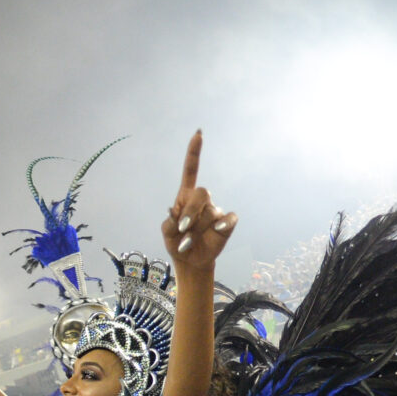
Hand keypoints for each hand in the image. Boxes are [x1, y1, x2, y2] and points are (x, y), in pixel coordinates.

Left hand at [161, 131, 236, 271]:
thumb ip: (168, 224)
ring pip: (211, 212)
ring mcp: (215, 212)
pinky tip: (218, 229)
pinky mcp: (226, 224)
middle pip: (202, 193)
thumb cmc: (177, 242)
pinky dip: (223, 223)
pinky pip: (229, 218)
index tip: (198, 134)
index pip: (191, 170)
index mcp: (186, 197)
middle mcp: (202, 201)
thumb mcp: (167, 234)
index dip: (194, 153)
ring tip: (187, 243)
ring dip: (197, 229)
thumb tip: (174, 214)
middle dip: (192, 211)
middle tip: (182, 228)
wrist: (190, 261)